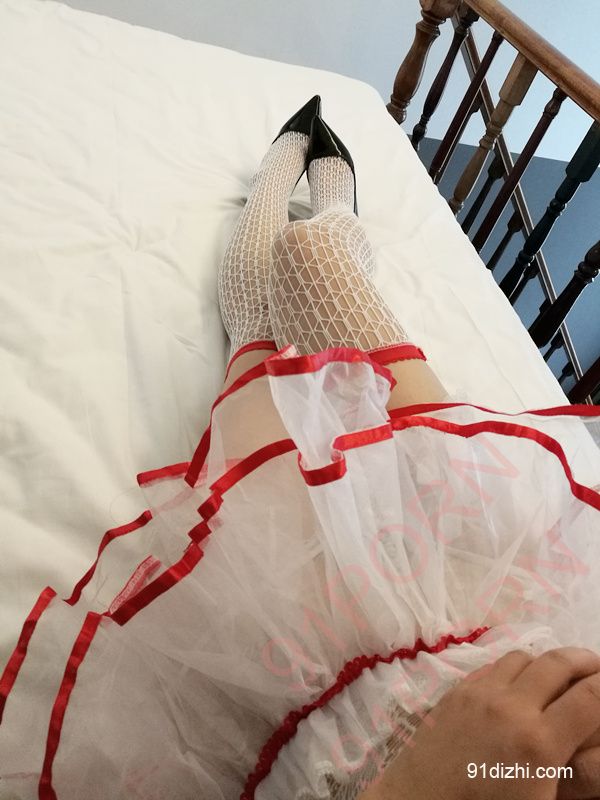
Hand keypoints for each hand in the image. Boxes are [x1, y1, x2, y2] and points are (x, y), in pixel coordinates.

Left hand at [358, 647, 599, 799]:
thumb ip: (574, 776)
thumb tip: (581, 748)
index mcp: (539, 744)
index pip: (590, 698)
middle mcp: (510, 707)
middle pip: (557, 663)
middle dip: (584, 661)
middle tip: (596, 668)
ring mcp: (479, 694)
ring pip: (523, 657)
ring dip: (546, 661)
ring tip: (559, 674)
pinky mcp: (455, 692)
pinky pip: (491, 665)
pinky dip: (513, 667)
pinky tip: (517, 682)